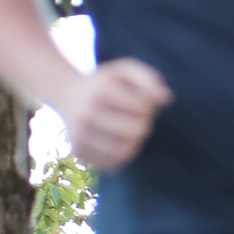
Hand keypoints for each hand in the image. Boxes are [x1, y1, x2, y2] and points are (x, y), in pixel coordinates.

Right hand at [61, 57, 171, 175]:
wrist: (67, 95)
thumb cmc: (105, 82)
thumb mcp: (125, 70)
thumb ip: (148, 78)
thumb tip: (165, 100)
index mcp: (101, 90)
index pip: (142, 108)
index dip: (149, 106)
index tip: (142, 102)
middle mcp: (87, 114)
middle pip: (135, 131)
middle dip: (144, 125)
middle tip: (139, 118)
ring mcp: (80, 135)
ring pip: (124, 151)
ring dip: (135, 142)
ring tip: (131, 130)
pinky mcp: (79, 151)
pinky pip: (111, 163)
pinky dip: (121, 155)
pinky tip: (119, 141)